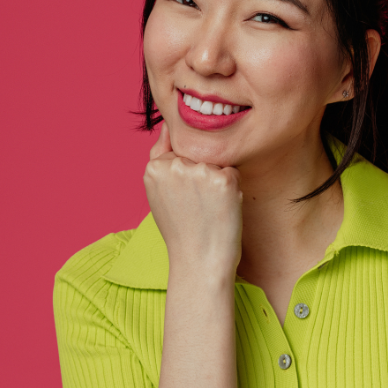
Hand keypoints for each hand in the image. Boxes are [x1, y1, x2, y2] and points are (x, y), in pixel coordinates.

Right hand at [143, 122, 242, 281]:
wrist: (199, 262)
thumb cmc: (182, 229)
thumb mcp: (159, 192)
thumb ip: (160, 156)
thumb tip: (168, 126)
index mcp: (154, 167)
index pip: (179, 154)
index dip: (185, 179)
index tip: (182, 202)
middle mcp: (175, 165)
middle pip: (199, 156)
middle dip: (202, 177)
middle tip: (196, 208)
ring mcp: (200, 171)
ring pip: (216, 163)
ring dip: (217, 182)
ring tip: (208, 209)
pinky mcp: (224, 179)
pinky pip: (233, 173)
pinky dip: (233, 190)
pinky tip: (221, 209)